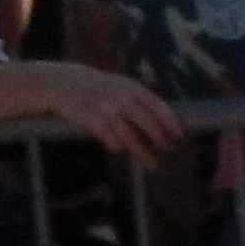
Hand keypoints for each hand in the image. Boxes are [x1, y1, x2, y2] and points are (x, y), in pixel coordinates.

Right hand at [42, 65, 181, 162]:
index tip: (178, 136)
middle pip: (147, 121)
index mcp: (131, 87)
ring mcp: (106, 109)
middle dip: (159, 138)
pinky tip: (120, 149)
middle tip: (167, 149)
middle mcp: (120, 97)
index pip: (156, 105)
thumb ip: (140, 98)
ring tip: (152, 163)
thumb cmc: (99, 87)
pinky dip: (119, 146)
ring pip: (130, 136)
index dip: (169, 122)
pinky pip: (112, 139)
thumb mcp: (120, 85)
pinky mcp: (92, 120)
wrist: (65, 82)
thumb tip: (166, 120)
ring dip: (143, 152)